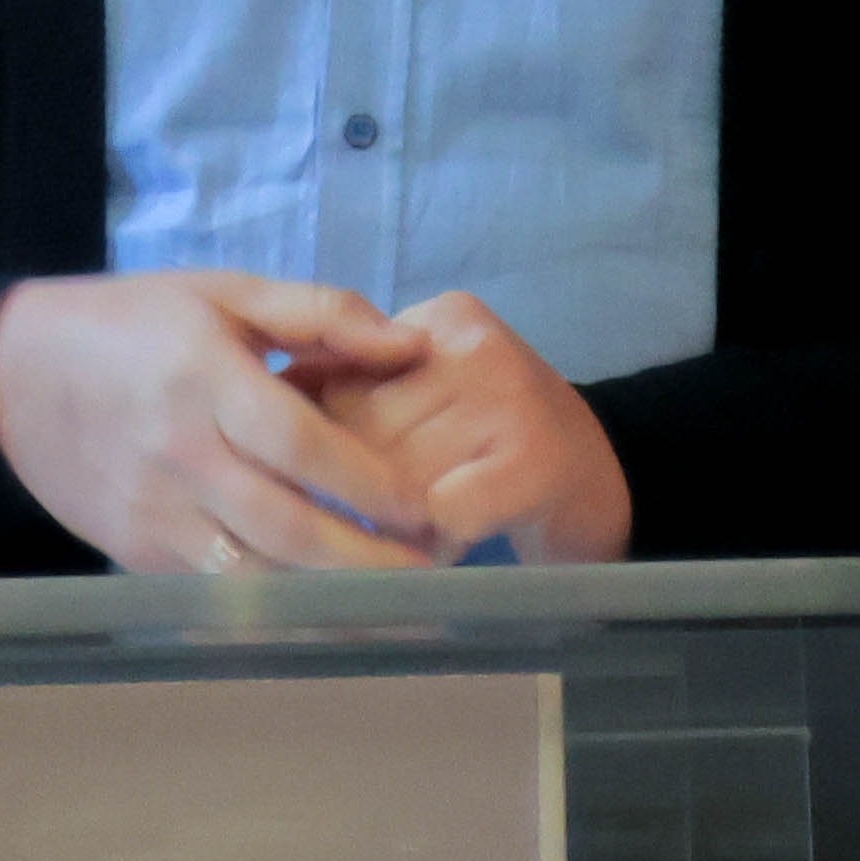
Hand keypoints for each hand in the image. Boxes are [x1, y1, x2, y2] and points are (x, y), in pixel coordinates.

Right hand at [0, 273, 443, 573]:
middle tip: (428, 570)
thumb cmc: (133, 325)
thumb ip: (321, 313)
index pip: (298, 444)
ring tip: (396, 603)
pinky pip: (217, 590)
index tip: (424, 506)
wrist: (11, 377)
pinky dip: (276, 606)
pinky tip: (327, 610)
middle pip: (284, 526)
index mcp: (203, 377)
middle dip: (365, 560)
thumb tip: (409, 345)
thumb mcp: (223, 293)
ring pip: (253, 574)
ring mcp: (153, 512)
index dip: (367, 482)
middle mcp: (177, 453)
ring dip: (329, 598)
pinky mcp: (136, 553)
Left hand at [309, 291, 629, 563]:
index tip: (333, 471)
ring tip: (423, 530)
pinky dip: (438, 543)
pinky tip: (455, 543)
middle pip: (361, 429)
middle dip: (360, 487)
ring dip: (394, 524)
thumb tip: (257, 400)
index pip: (340, 376)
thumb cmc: (490, 447)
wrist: (601, 485)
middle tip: (385, 514)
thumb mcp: (424, 394)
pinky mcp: (532, 461)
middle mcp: (476, 344)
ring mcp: (509, 398)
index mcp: (443, 317)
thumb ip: (350, 384)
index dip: (327, 439)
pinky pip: (441, 513)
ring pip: (395, 476)